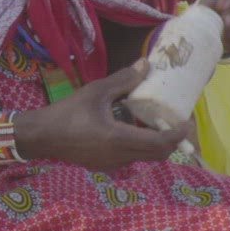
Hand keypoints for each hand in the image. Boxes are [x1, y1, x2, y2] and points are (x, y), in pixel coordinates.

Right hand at [13, 61, 187, 171]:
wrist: (41, 136)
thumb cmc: (68, 112)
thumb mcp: (96, 92)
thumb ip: (123, 80)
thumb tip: (146, 64)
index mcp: (119, 139)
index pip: (160, 143)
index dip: (178, 135)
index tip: (188, 123)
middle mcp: (120, 156)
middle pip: (158, 155)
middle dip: (172, 141)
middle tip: (177, 124)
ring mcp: (112, 165)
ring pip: (145, 158)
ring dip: (156, 145)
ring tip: (155, 124)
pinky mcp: (104, 166)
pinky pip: (130, 159)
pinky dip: (140, 147)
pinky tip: (132, 130)